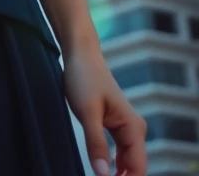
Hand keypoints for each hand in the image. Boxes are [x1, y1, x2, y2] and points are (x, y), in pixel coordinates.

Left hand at [62, 43, 146, 174]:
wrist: (80, 55)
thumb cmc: (84, 78)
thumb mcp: (87, 112)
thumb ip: (96, 143)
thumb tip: (103, 174)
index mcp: (133, 127)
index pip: (138, 167)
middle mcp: (134, 129)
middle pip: (134, 166)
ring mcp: (125, 127)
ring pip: (126, 160)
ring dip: (117, 173)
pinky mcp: (114, 124)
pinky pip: (118, 150)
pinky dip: (112, 162)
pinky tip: (102, 168)